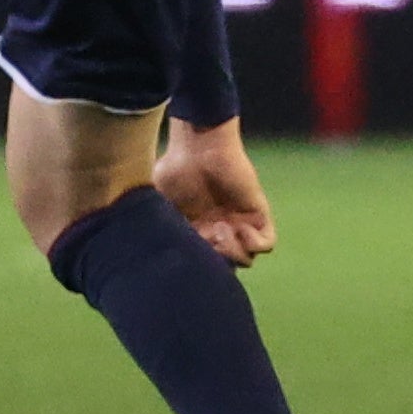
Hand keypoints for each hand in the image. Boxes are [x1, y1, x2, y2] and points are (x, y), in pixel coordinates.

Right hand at [153, 116, 276, 264]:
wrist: (197, 147)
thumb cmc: (173, 169)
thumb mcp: (155, 203)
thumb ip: (156, 229)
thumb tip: (146, 253)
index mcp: (196, 233)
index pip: (203, 264)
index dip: (197, 266)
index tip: (188, 250)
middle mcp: (218, 230)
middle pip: (225, 266)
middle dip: (215, 262)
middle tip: (205, 240)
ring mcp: (239, 223)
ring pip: (245, 259)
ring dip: (233, 252)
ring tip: (220, 228)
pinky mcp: (257, 213)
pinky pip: (266, 243)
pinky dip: (254, 244)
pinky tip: (239, 228)